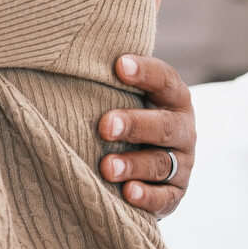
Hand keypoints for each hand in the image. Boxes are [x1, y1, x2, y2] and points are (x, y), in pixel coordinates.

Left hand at [98, 54, 194, 217]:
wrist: (139, 163)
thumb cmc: (120, 114)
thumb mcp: (120, 95)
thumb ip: (106, 78)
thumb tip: (65, 50)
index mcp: (171, 98)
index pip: (165, 80)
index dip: (146, 72)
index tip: (119, 65)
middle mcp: (182, 129)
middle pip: (164, 125)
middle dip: (135, 124)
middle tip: (104, 125)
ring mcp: (181, 163)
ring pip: (160, 163)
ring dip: (133, 165)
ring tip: (106, 167)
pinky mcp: (174, 194)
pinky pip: (165, 197)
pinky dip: (147, 196)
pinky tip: (127, 193)